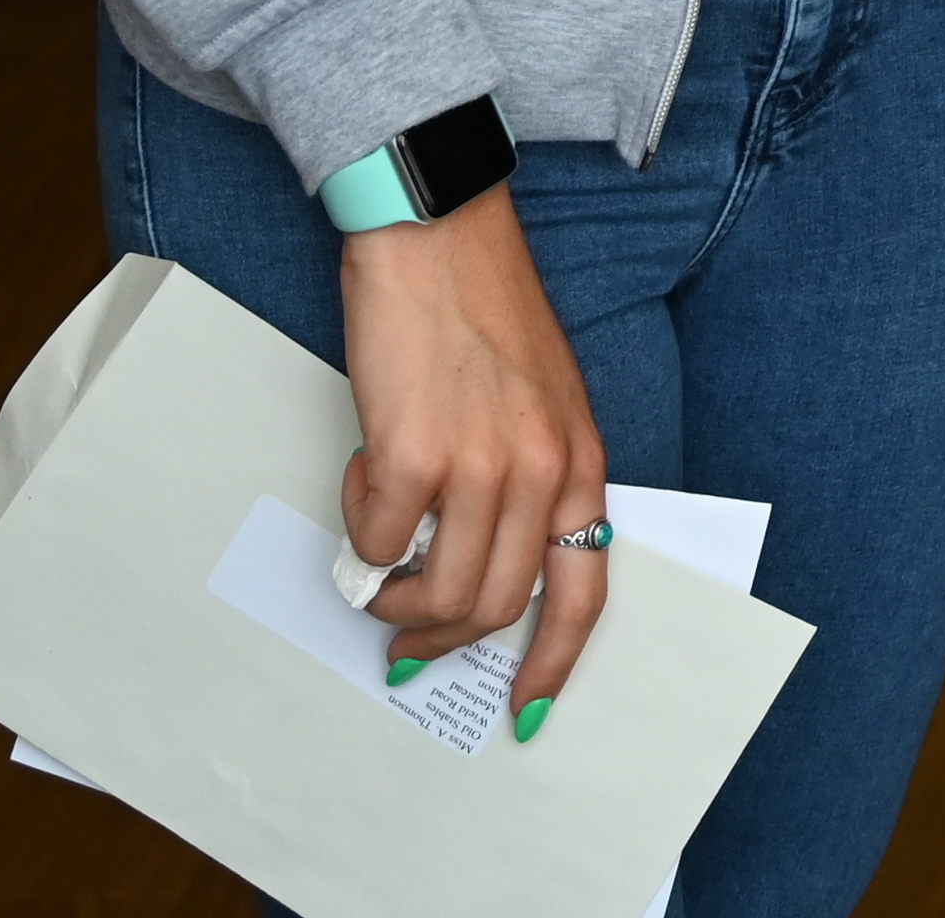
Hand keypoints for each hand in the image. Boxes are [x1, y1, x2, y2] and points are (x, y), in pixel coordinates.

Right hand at [339, 189, 609, 734]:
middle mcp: (542, 471)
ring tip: (379, 555)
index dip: (553, 661)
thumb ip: (528, 478)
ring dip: (395, 595)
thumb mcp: (541, 400)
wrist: (438, 235)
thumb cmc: (480, 311)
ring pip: (437, 593)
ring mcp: (481, 467)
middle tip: (403, 629)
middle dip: (442, 635)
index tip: (526, 708)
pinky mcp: (414, 457)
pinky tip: (365, 474)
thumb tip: (476, 563)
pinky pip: (375, 541)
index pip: (585, 589)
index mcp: (580, 460)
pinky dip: (360, 528)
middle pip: (496, 607)